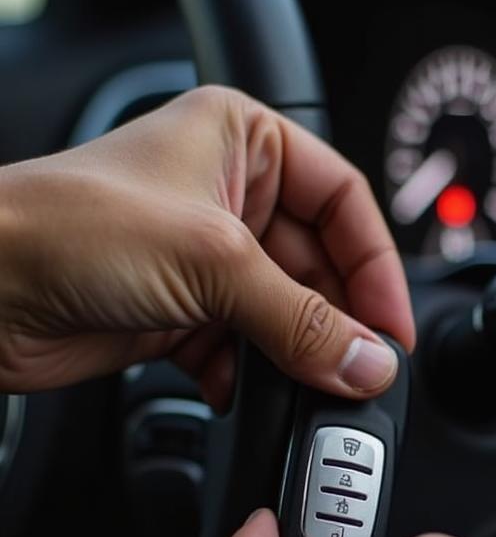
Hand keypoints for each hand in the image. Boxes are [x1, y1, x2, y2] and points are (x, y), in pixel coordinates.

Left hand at [0, 86, 413, 407]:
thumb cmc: (63, 227)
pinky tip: (248, 394)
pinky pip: (248, 350)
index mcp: (243, 142)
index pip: (344, 202)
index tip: (391, 325)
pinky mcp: (185, 314)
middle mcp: (229, 197)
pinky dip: (253, 379)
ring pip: (287, 315)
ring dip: (299, 356)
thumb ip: (303, 319)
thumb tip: (369, 360)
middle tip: (360, 368)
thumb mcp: (211, 261)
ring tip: (312, 387)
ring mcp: (208, 260)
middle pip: (321, 267)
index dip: (376, 265)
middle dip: (338, 322)